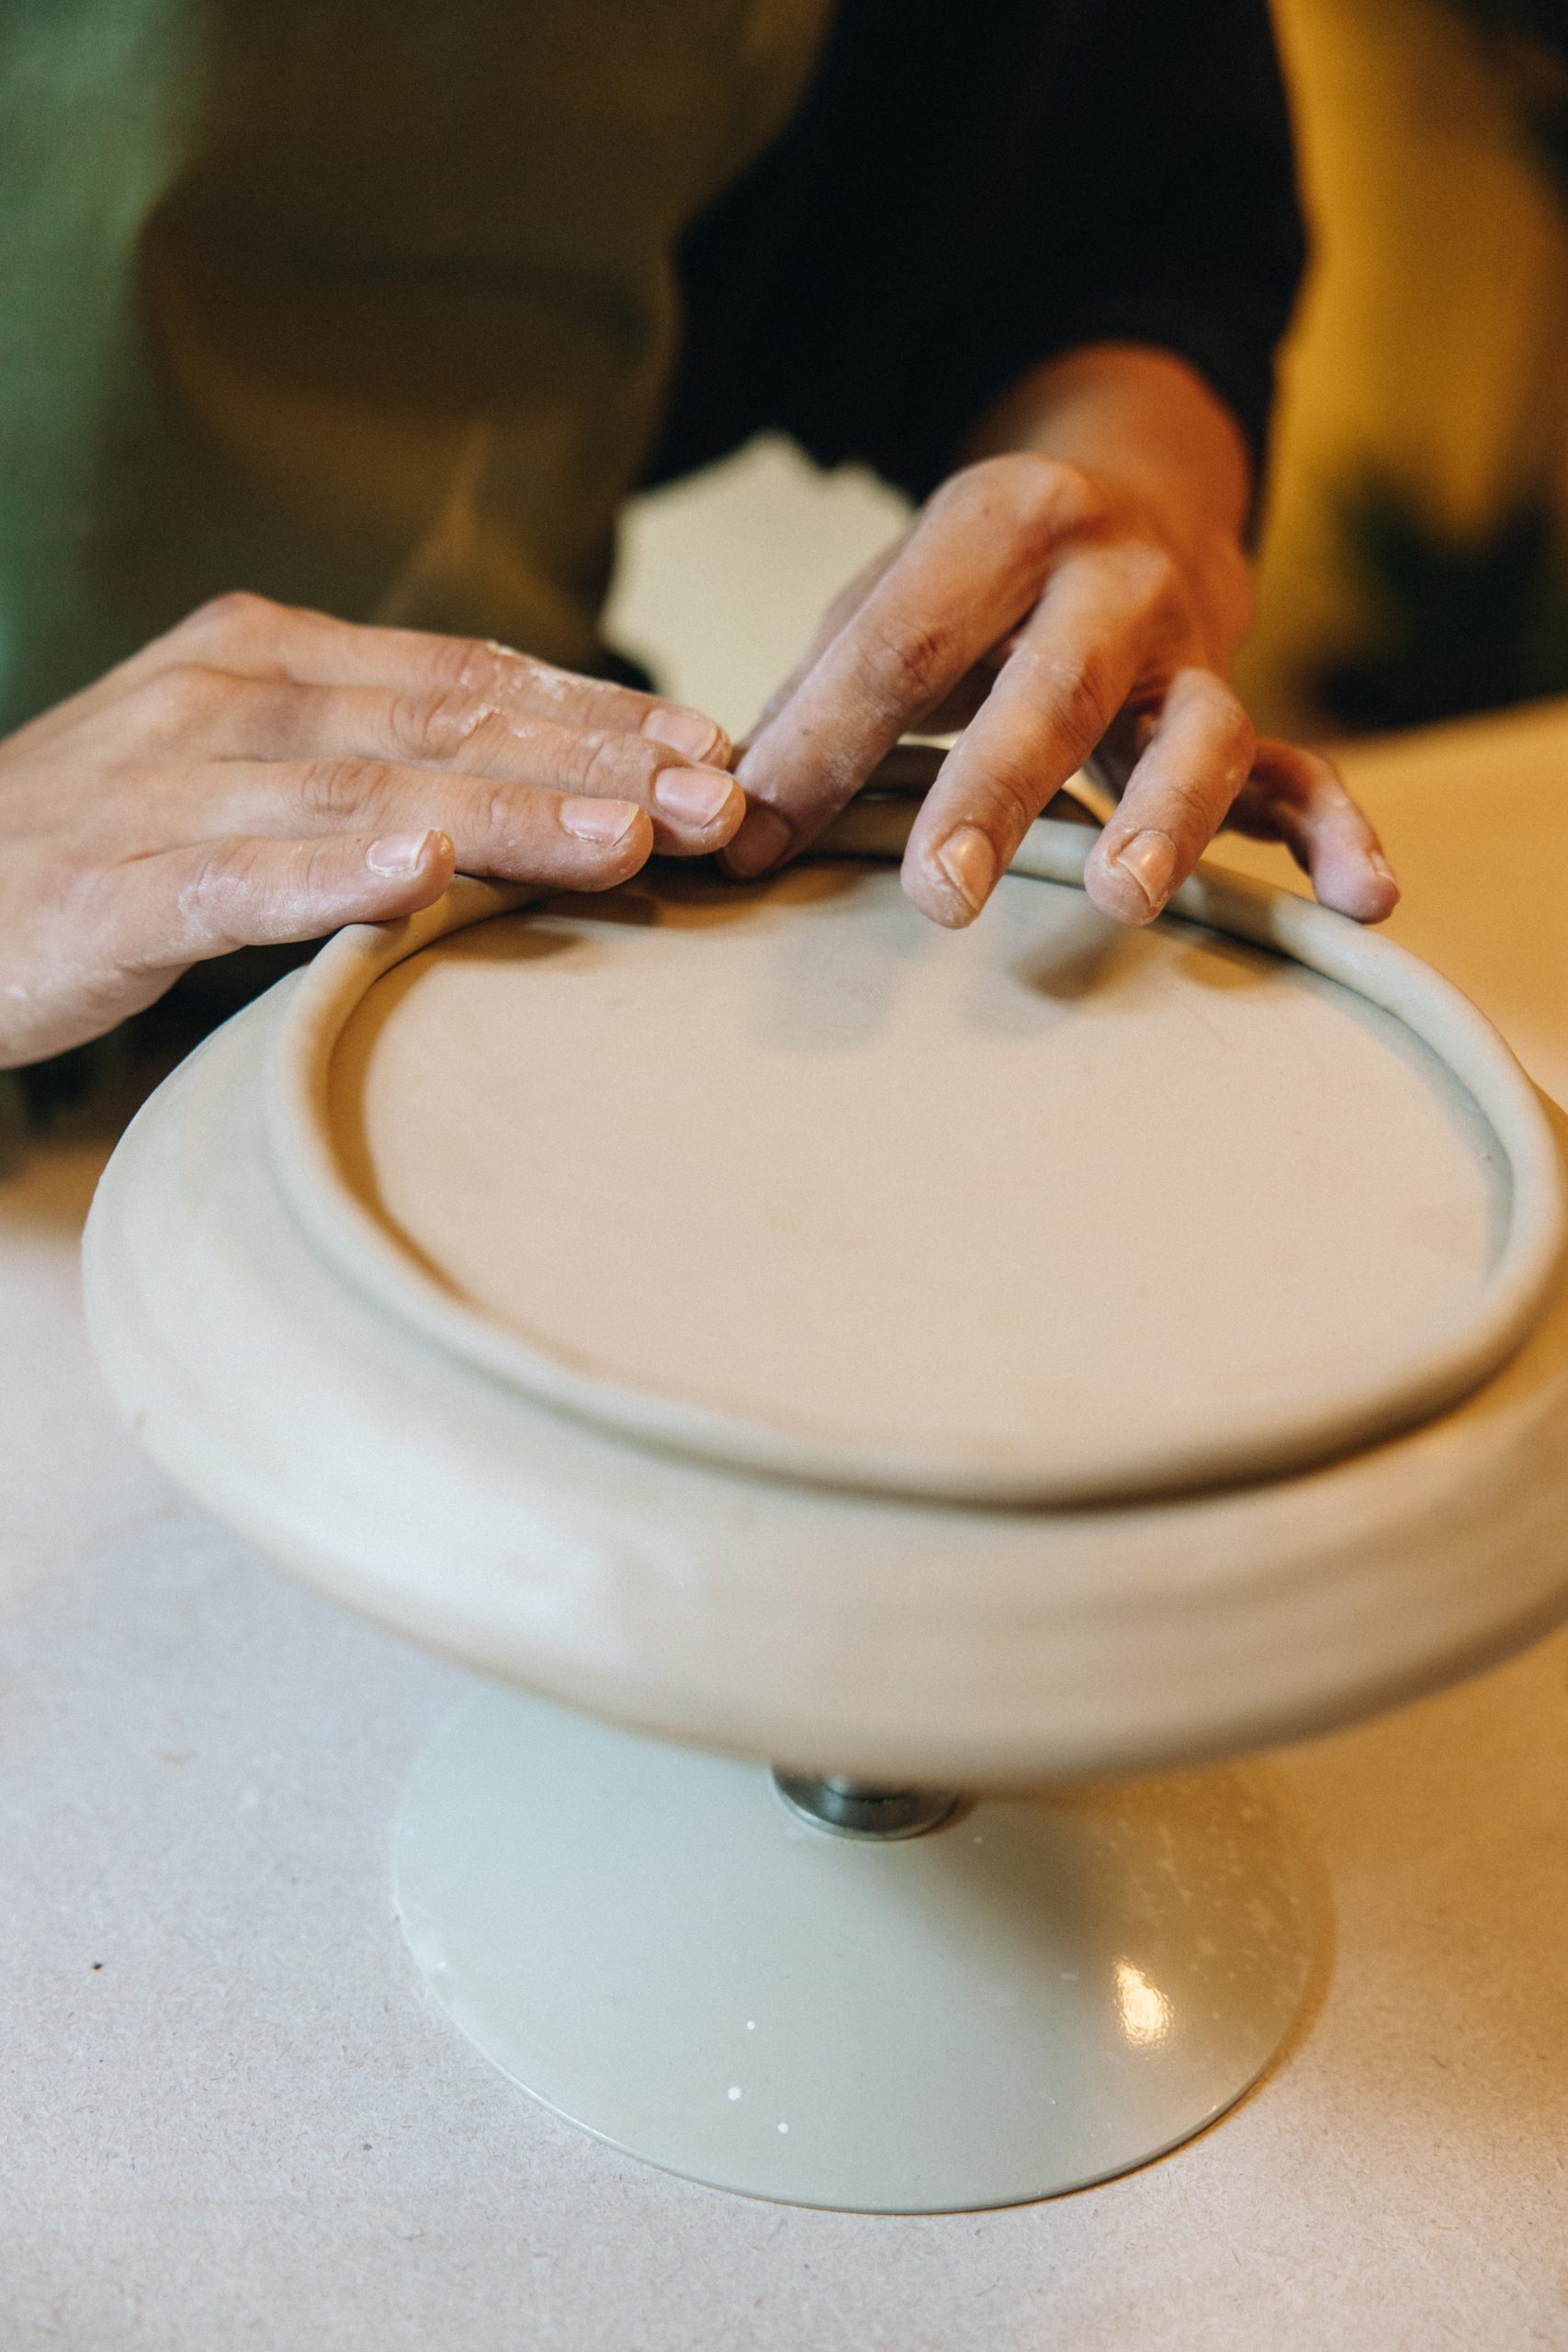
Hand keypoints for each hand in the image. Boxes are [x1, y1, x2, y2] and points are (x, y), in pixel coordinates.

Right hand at [0, 592, 742, 1066]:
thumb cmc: (105, 842)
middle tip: (719, 798)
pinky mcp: (111, 888)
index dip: (594, 707)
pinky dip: (329, 876)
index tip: (711, 744)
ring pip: (366, 792)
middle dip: (594, 760)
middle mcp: (227, 700)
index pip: (462, 673)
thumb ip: (366, 763)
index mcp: (268, 658)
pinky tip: (416, 874)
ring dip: (506, 815)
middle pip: (441, 722)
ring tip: (626, 838)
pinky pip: (235, 879)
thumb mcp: (241, 773)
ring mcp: (166, 788)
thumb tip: (532, 792)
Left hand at [725, 349, 1396, 931]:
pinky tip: (1364, 899)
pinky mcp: (1244, 712)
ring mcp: (1189, 653)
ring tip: (1121, 898)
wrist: (1127, 493)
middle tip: (935, 894)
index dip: (820, 747)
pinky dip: (1337, 837)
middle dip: (991, 794)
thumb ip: (819, 694)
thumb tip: (727, 809)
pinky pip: (1304, 778)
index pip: (899, 646)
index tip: (749, 841)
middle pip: (1049, 691)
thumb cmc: (975, 581)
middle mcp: (1111, 579)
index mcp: (1002, 524)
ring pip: (1195, 735)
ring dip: (1162, 820)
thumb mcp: (889, 595)